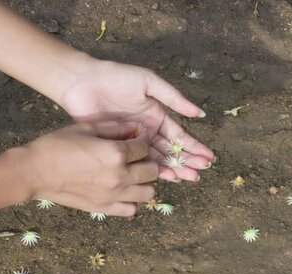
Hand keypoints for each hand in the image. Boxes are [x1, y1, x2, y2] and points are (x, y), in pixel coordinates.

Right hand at [22, 121, 157, 216]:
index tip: (134, 141)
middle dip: (147, 161)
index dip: (141, 142)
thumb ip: (115, 127)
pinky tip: (122, 192)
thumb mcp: (87, 129)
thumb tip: (136, 127)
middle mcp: (120, 176)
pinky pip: (132, 209)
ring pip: (148, 193)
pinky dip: (132, 201)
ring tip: (131, 176)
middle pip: (152, 171)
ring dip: (144, 183)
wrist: (34, 171)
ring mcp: (113, 195)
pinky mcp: (104, 208)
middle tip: (135, 159)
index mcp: (116, 154)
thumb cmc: (58, 145)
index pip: (145, 147)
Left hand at [59, 58, 214, 181]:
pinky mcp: (119, 147)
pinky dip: (152, 169)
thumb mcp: (149, 82)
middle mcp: (148, 131)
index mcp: (157, 116)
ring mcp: (134, 141)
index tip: (208, 158)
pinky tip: (165, 177)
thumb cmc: (116, 77)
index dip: (195, 147)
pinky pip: (138, 161)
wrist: (83, 82)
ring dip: (174, 168)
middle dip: (187, 162)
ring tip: (188, 178)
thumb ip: (174, 98)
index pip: (180, 135)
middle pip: (172, 150)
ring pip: (158, 159)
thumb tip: (199, 113)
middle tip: (200, 174)